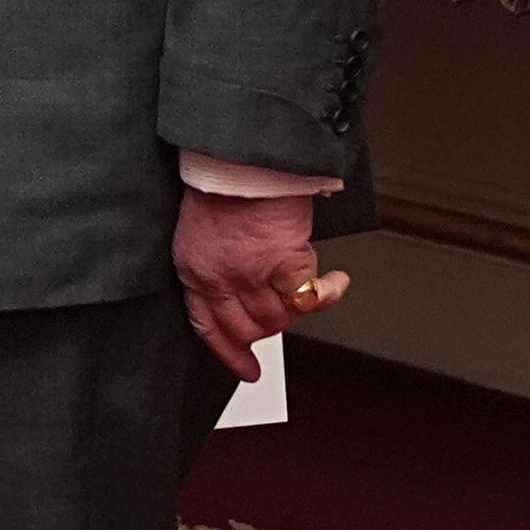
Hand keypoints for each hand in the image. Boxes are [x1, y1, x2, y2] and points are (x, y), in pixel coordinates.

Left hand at [173, 188, 347, 379]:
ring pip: (282, 318)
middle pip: (250, 328)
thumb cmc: (220, 186)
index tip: (246, 369)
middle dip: (269, 329)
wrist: (239, 160)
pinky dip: (330, 293)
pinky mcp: (286, 263)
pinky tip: (335, 281)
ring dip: (297, 309)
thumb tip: (237, 294)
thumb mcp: (198, 233)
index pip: (208, 327)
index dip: (229, 353)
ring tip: (304, 286)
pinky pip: (313, 298)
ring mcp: (254, 275)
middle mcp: (221, 279)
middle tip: (283, 312)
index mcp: (194, 271)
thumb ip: (212, 266)